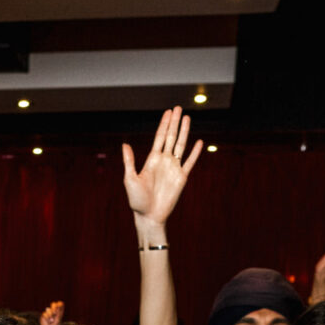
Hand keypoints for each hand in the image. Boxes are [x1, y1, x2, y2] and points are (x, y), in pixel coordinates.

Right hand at [38, 301, 64, 324]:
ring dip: (50, 315)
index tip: (59, 306)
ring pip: (48, 309)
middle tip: (55, 312)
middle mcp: (54, 311)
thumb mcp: (58, 318)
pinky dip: (47, 318)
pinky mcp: (43, 316)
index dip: (59, 304)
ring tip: (51, 320)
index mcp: (59, 311)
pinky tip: (48, 321)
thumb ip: (58, 311)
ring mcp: (48, 313)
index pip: (60, 304)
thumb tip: (57, 305)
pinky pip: (45, 314)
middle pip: (53, 304)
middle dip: (54, 307)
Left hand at [122, 106, 200, 227]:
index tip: (168, 112)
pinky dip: (195, 152)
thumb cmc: (137, 200)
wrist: (149, 216)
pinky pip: (189, 162)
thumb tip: (125, 144)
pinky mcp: (181, 178)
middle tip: (178, 108)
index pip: (159, 137)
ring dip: (184, 132)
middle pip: (171, 137)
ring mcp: (173, 168)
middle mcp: (164, 161)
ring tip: (187, 118)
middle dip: (174, 122)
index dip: (163, 124)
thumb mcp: (130, 179)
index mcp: (152, 159)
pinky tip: (199, 142)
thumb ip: (129, 161)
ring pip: (181, 145)